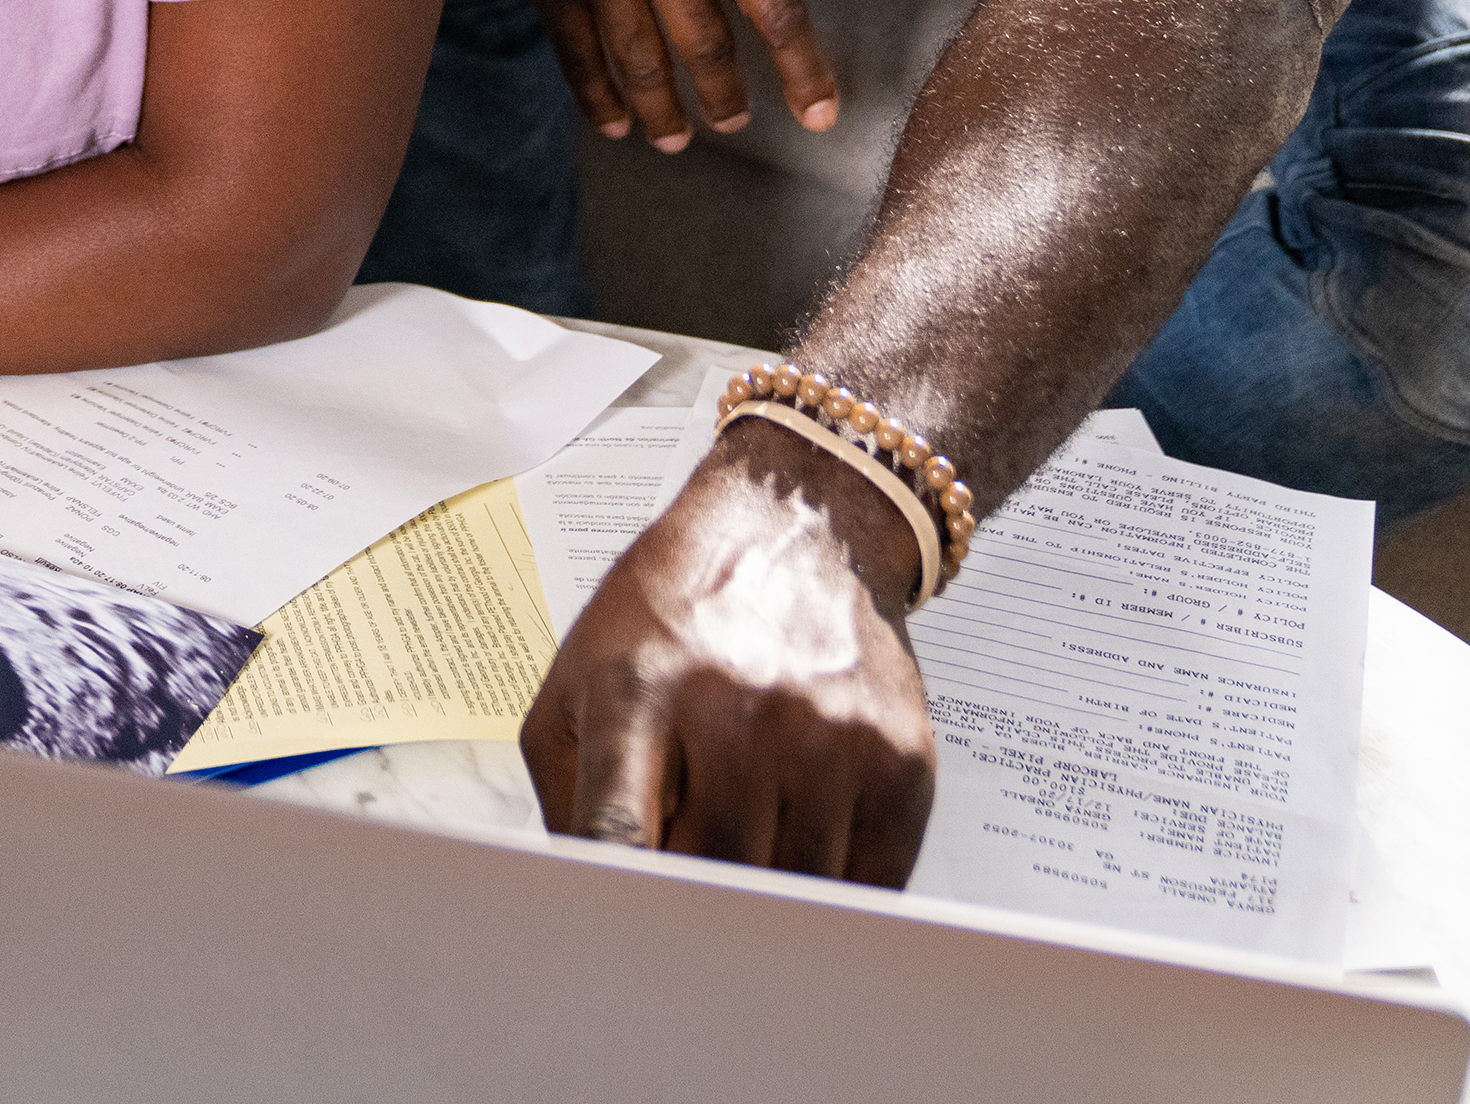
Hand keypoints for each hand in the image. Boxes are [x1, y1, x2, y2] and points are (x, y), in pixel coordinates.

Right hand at [459, 0, 842, 143]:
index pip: (774, 10)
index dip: (803, 71)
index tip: (822, 114)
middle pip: (707, 49)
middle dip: (726, 98)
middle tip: (736, 124)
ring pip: (642, 67)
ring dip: (665, 113)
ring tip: (677, 140)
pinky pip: (578, 57)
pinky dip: (597, 97)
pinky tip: (612, 123)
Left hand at [524, 431, 935, 883]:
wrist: (803, 526)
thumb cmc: (677, 607)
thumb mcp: (579, 674)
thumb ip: (569, 793)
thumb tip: (587, 905)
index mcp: (638, 689)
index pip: (618, 837)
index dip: (614, 907)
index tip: (614, 943)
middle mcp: (737, 710)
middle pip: (709, 879)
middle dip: (688, 914)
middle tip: (680, 919)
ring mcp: (827, 738)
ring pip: (791, 897)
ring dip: (764, 911)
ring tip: (743, 866)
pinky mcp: (900, 762)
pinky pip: (868, 888)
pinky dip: (832, 900)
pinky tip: (802, 855)